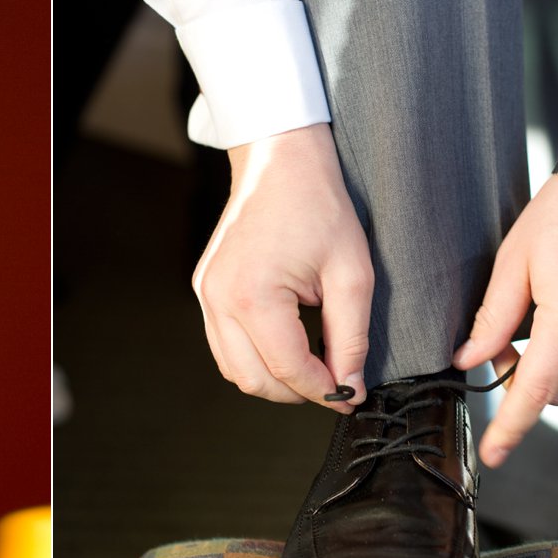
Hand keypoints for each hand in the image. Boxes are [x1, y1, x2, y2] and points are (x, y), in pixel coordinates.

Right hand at [193, 123, 372, 406]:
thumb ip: (351, 336)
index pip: (288, 368)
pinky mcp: (205, 291)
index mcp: (254, 296)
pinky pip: (224, 346)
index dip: (323, 390)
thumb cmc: (318, 206)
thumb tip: (349, 385)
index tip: (350, 397)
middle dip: (296, 392)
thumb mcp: (352, 272)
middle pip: (254, 380)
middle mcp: (219, 301)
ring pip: (234, 370)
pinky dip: (254, 358)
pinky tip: (286, 346)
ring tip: (311, 368)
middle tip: (334, 385)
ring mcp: (206, 297)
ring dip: (273, 379)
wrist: (280, 160)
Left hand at [453, 102, 557, 466]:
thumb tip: (469, 359)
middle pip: (553, 393)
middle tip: (501, 348)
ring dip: (548, 368)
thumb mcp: (514, 261)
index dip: (509, 428)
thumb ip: (492, 318)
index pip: (532, 393)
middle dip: (523, 387)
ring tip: (531, 323)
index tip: (491, 454)